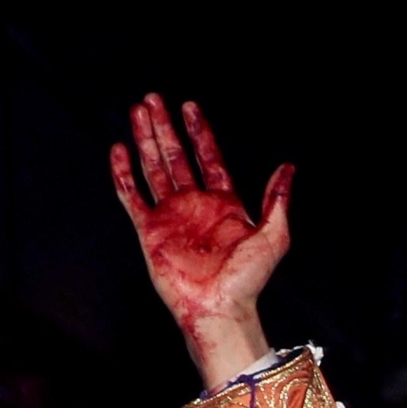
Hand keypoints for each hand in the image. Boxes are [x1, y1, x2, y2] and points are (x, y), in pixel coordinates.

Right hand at [109, 94, 289, 387]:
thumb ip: (277, 200)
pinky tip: (119, 149)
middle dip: (165, 127)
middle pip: (176, 157)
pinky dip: (123, 173)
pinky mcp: (149, 230)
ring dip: (145, 140)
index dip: (199, 132)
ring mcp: (170, 216)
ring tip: (137, 111)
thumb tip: (288, 167)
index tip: (189, 106)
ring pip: (153, 169)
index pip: (208, 157)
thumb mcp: (273, 235)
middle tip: (153, 98)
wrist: (219, 308)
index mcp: (223, 203)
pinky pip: (131, 196)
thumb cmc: (247, 280)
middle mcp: (194, 205)